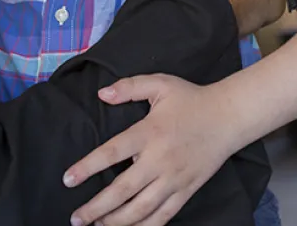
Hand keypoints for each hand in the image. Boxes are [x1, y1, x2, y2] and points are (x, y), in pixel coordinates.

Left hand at [64, 75, 239, 225]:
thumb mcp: (160, 84)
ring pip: (141, 209)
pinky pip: (163, 216)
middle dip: (96, 208)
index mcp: (149, 132)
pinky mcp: (186, 191)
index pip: (111, 153)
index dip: (87, 167)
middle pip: (122, 190)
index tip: (68, 180)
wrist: (229, 117)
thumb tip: (102, 94)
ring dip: (116, 222)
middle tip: (76, 218)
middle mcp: (159, 160)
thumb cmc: (191, 99)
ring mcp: (174, 179)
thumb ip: (129, 87)